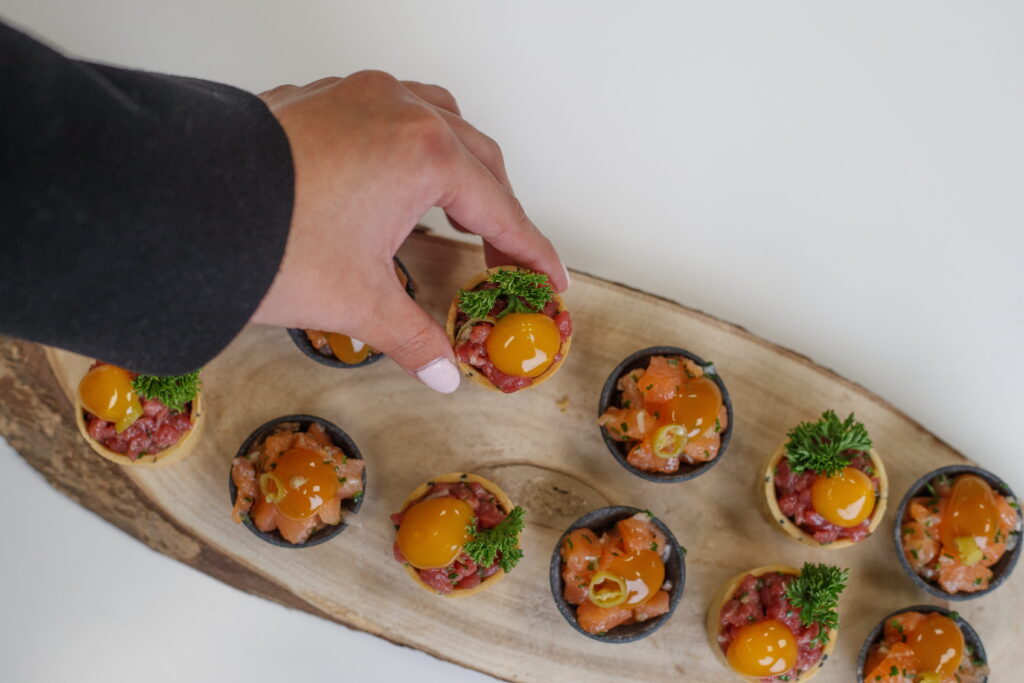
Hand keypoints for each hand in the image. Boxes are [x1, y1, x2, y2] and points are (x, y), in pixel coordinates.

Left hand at [251, 71, 568, 392]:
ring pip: (434, 116)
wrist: (179, 208)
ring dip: (456, 160)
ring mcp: (355, 96)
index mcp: (424, 154)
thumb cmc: (270, 244)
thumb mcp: (357, 300)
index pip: (499, 209)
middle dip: (498, 206)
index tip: (548, 275)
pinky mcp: (317, 98)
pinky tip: (391, 177)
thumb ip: (412, 335)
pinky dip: (405, 143)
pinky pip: (384, 110)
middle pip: (477, 156)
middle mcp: (397, 110)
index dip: (530, 250)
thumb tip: (442, 372)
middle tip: (504, 255)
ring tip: (457, 204)